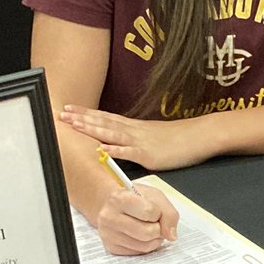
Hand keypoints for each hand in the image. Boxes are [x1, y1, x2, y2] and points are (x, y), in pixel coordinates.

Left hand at [59, 106, 219, 170]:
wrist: (201, 135)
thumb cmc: (181, 138)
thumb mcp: (154, 136)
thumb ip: (137, 139)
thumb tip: (123, 142)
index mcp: (134, 127)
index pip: (105, 117)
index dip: (86, 113)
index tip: (69, 109)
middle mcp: (134, 131)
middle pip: (103, 122)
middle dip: (81, 118)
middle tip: (61, 114)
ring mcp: (141, 141)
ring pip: (112, 133)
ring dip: (92, 129)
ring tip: (74, 125)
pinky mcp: (150, 155)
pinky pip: (130, 152)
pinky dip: (115, 150)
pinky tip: (102, 149)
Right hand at [96, 183, 178, 255]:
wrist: (115, 205)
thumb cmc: (136, 199)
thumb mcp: (154, 196)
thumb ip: (168, 213)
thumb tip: (171, 236)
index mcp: (119, 199)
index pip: (149, 212)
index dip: (158, 213)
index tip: (154, 210)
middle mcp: (109, 217)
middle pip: (147, 232)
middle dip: (158, 229)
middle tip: (154, 222)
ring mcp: (108, 234)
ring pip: (145, 245)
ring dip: (155, 239)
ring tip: (150, 229)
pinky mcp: (112, 248)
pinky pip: (139, 253)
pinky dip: (147, 246)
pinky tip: (141, 236)